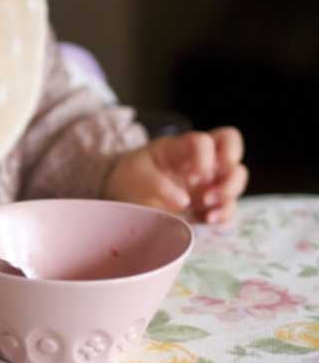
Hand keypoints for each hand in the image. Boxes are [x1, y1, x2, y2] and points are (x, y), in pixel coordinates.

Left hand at [103, 127, 246, 223]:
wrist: (126, 194)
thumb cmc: (133, 175)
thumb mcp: (136, 174)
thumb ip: (157, 184)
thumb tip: (183, 201)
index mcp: (182, 146)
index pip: (206, 140)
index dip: (205, 157)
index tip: (191, 177)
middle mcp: (202, 160)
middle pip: (233, 153)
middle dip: (229, 176)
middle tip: (207, 196)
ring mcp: (208, 180)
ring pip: (237, 180)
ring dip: (228, 197)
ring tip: (208, 212)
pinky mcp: (209, 202)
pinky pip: (228, 206)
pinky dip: (224, 215)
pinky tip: (207, 222)